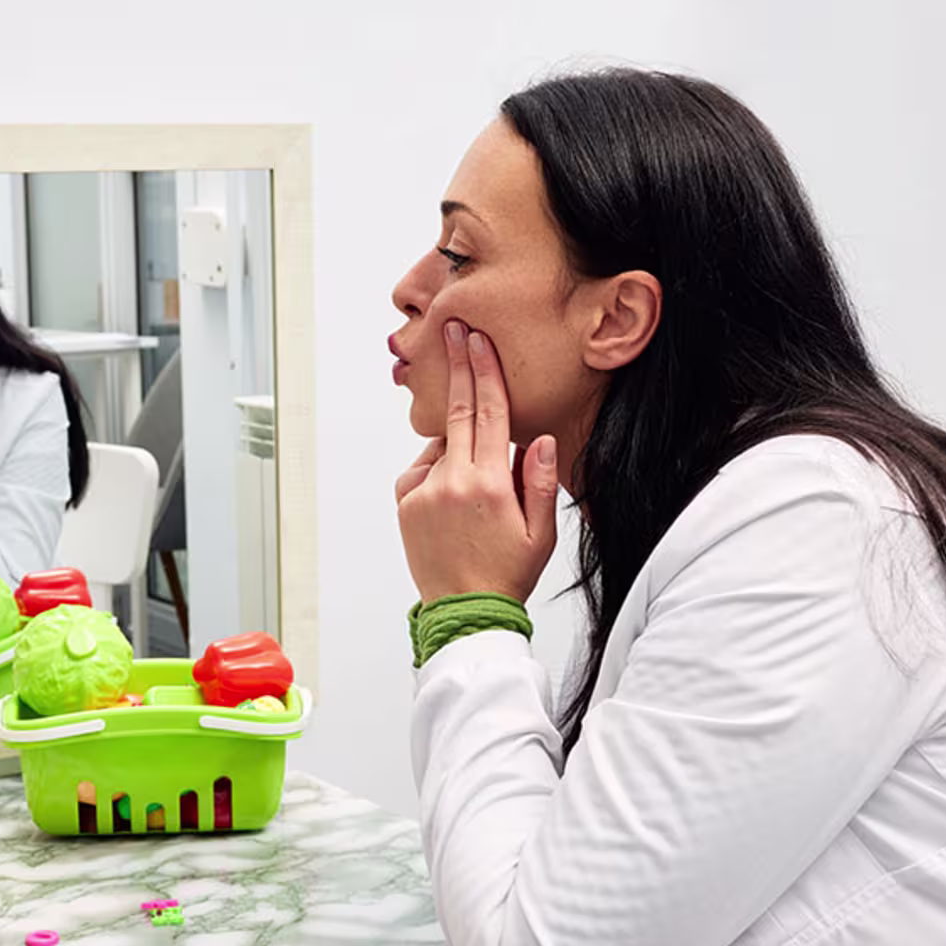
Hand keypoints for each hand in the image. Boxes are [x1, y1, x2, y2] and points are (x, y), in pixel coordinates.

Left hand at [395, 323, 560, 604]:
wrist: (465, 613)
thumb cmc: (507, 574)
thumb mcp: (540, 532)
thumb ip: (539, 480)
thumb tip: (537, 438)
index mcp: (488, 483)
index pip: (488, 412)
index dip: (484, 371)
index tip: (475, 340)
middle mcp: (450, 481)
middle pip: (457, 411)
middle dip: (458, 369)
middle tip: (453, 333)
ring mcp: (423, 491)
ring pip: (441, 446)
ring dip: (457, 445)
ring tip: (475, 488)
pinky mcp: (405, 503)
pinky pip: (421, 470)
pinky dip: (437, 469)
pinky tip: (455, 497)